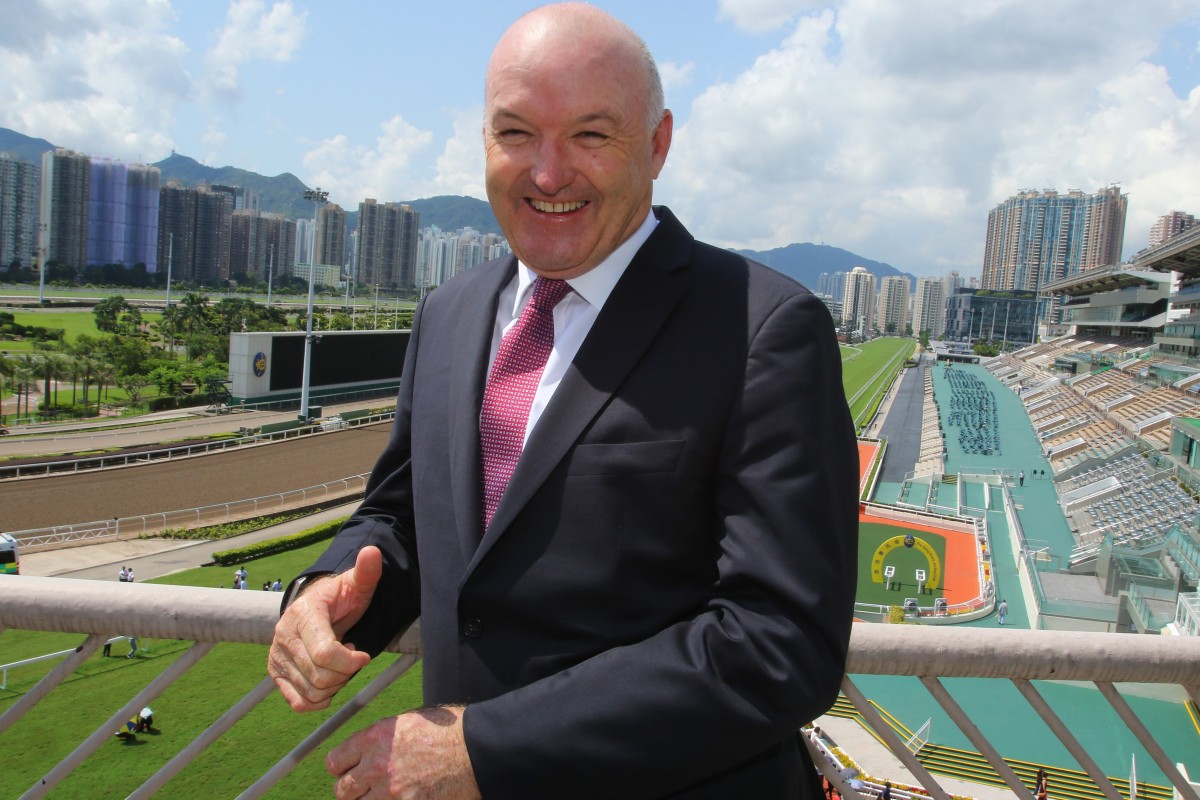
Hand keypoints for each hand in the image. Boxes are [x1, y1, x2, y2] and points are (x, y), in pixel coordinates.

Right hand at [268, 546, 382, 710]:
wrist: (316, 607)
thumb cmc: (341, 597)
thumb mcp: (357, 584)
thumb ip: (367, 571)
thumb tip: (373, 551)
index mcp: (303, 614)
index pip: (325, 654)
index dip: (350, 661)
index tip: (364, 654)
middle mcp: (284, 635)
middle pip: (320, 677)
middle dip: (344, 673)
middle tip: (351, 657)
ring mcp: (277, 655)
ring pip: (311, 692)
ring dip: (334, 686)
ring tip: (338, 665)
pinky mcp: (276, 672)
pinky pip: (297, 702)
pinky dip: (317, 700)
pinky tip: (328, 683)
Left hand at [327, 706, 480, 799]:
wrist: (475, 750)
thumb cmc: (447, 732)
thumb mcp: (408, 722)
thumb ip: (381, 738)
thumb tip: (361, 751)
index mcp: (375, 738)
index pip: (335, 761)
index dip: (341, 767)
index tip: (347, 771)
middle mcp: (377, 765)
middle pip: (342, 790)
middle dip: (351, 789)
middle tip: (364, 788)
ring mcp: (390, 791)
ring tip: (387, 793)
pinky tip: (405, 795)